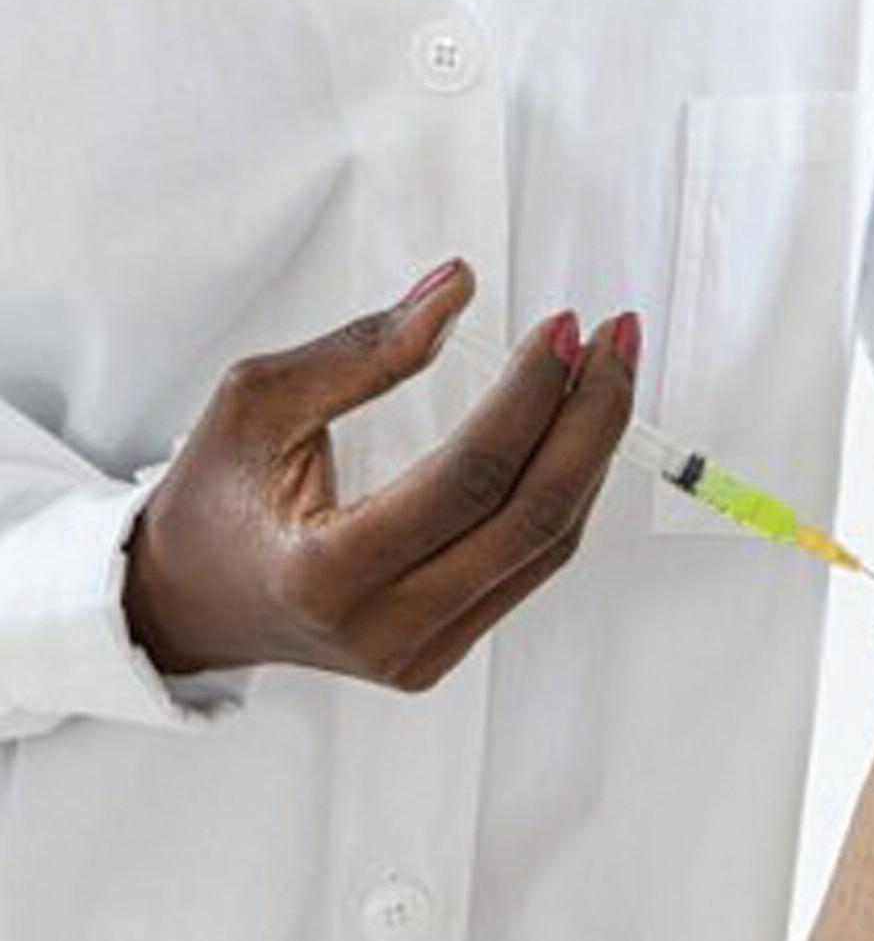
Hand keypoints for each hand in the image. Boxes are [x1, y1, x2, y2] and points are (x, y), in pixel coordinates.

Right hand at [122, 260, 638, 690]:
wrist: (189, 602)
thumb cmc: (216, 495)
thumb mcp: (259, 403)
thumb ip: (364, 349)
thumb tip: (459, 287)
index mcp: (323, 575)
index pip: (467, 479)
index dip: (531, 397)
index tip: (564, 326)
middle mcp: (383, 629)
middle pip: (532, 518)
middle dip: (593, 418)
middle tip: (617, 337)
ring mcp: (423, 653)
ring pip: (548, 544)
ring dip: (593, 449)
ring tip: (612, 368)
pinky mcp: (447, 651)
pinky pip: (533, 563)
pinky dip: (567, 488)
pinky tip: (579, 426)